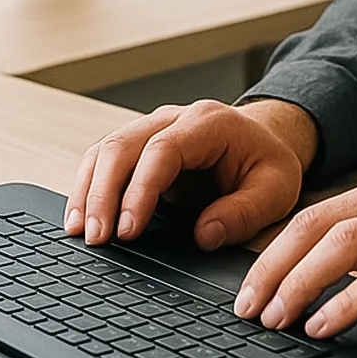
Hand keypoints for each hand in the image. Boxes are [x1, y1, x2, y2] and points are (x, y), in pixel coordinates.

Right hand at [65, 98, 318, 250]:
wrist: (263, 139)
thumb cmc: (268, 163)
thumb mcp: (276, 189)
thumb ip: (244, 212)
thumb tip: (205, 235)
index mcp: (209, 124)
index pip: (162, 151)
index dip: (140, 191)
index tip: (128, 231)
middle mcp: (174, 118)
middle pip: (123, 145)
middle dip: (103, 193)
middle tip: (97, 239)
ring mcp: (152, 127)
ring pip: (106, 149)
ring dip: (87, 190)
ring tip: (80, 232)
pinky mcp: (139, 146)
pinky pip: (104, 159)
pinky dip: (87, 186)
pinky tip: (80, 217)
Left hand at [232, 169, 356, 338]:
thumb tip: (326, 269)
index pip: (318, 212)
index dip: (275, 249)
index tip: (250, 286)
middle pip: (318, 224)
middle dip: (272, 267)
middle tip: (248, 308)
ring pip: (343, 245)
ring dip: (299, 283)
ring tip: (277, 319)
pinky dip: (346, 303)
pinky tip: (327, 326)